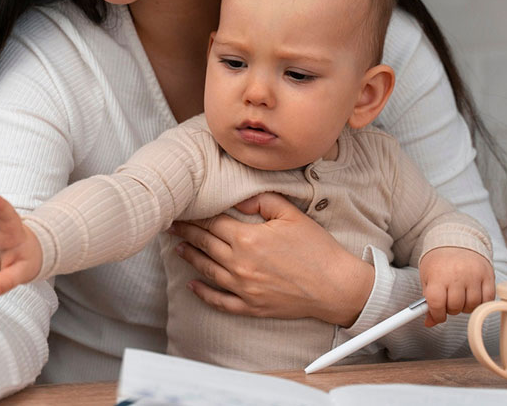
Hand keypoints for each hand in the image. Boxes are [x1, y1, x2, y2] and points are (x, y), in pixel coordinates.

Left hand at [168, 192, 372, 326]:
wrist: (336, 286)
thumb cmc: (317, 249)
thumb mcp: (291, 214)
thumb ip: (261, 201)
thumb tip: (237, 200)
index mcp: (248, 238)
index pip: (212, 223)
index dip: (194, 215)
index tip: (181, 209)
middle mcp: (240, 264)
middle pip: (205, 244)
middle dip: (186, 233)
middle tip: (171, 225)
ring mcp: (243, 288)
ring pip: (207, 270)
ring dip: (190, 257)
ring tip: (178, 248)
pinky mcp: (251, 306)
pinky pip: (220, 301)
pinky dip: (203, 293)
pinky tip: (192, 285)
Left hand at [418, 247, 494, 326]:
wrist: (456, 240)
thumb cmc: (439, 261)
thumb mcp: (427, 278)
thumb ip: (428, 301)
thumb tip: (430, 323)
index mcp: (438, 275)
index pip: (437, 304)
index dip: (437, 314)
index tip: (438, 315)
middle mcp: (457, 275)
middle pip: (455, 306)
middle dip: (451, 309)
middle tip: (449, 301)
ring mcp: (474, 275)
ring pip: (472, 305)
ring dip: (465, 306)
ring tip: (460, 296)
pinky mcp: (488, 275)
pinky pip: (488, 299)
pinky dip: (480, 302)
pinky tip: (472, 295)